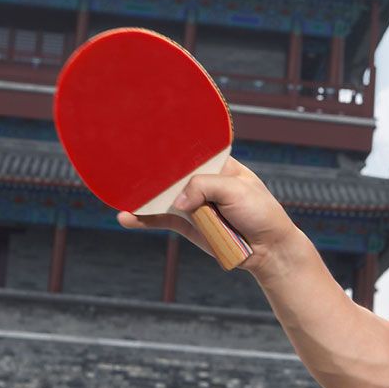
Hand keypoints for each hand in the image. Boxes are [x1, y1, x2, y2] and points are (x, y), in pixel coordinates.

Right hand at [117, 156, 302, 282]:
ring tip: (120, 195)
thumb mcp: (236, 190)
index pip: (189, 150)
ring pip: (162, 197)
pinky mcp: (187, 225)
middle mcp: (202, 181)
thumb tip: (177, 201)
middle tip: (124, 165)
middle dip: (150, 171)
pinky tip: (127, 218)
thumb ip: (205, 187)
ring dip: (141, 197)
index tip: (147, 138)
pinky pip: (161, 219)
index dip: (170, 146)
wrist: (268, 249)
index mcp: (217, 164)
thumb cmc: (260, 212)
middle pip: (171, 174)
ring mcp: (193, 203)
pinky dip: (144, 219)